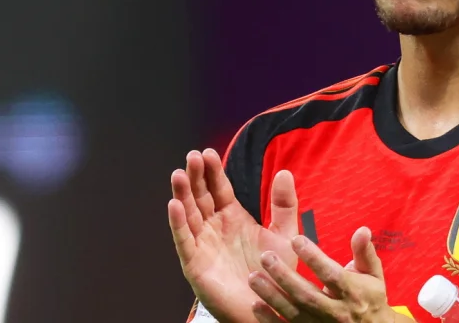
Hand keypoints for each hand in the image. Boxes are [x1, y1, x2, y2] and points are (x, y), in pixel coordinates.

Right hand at [169, 148, 300, 322]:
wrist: (268, 308)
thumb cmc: (274, 274)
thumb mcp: (284, 235)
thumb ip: (284, 205)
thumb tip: (283, 172)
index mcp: (233, 217)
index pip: (219, 189)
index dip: (213, 171)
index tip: (208, 153)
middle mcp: (215, 228)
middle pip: (201, 197)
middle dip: (196, 177)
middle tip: (192, 156)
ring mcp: (203, 244)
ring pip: (189, 215)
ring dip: (182, 194)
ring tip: (179, 174)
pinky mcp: (195, 264)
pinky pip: (184, 241)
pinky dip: (178, 224)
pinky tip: (174, 205)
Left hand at [249, 227, 410, 322]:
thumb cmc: (370, 299)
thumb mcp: (373, 275)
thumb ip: (364, 252)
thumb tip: (362, 229)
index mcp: (351, 292)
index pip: (330, 273)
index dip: (313, 257)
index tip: (295, 239)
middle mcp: (336, 312)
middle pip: (307, 294)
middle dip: (285, 275)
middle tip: (266, 256)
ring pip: (294, 312)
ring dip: (272, 296)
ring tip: (254, 277)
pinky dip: (270, 319)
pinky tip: (256, 305)